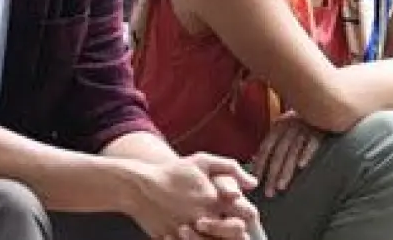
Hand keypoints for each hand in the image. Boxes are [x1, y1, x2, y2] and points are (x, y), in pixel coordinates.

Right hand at [123, 154, 256, 238]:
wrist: (139, 187)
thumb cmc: (172, 173)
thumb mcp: (202, 161)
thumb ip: (231, 168)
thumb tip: (253, 183)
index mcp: (214, 199)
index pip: (245, 215)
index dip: (248, 216)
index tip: (245, 214)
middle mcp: (204, 217)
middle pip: (235, 234)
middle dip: (238, 232)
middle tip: (236, 229)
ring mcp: (189, 232)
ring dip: (217, 237)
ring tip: (212, 230)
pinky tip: (198, 236)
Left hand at [249, 111, 320, 196]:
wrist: (326, 103)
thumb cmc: (303, 119)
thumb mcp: (285, 125)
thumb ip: (273, 141)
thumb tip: (255, 159)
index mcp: (278, 126)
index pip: (266, 147)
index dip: (260, 164)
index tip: (256, 180)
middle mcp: (289, 127)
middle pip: (278, 154)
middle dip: (272, 174)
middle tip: (269, 192)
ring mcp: (304, 128)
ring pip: (292, 152)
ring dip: (286, 170)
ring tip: (281, 186)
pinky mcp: (320, 130)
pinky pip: (312, 143)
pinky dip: (306, 154)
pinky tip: (302, 166)